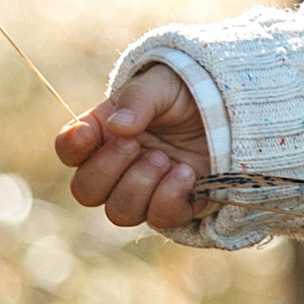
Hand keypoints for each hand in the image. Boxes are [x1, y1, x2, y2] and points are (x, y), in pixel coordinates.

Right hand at [54, 64, 210, 234]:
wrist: (233, 107)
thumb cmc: (188, 91)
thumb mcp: (162, 84)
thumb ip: (137, 100)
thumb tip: (118, 128)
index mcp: (105, 133)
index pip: (70, 150)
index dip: (72, 147)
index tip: (88, 134)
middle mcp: (119, 167)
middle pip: (86, 191)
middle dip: (108, 170)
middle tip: (136, 145)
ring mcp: (147, 190)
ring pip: (119, 212)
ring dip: (140, 185)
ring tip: (166, 159)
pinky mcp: (178, 205)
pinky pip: (160, 219)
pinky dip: (169, 198)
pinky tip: (186, 173)